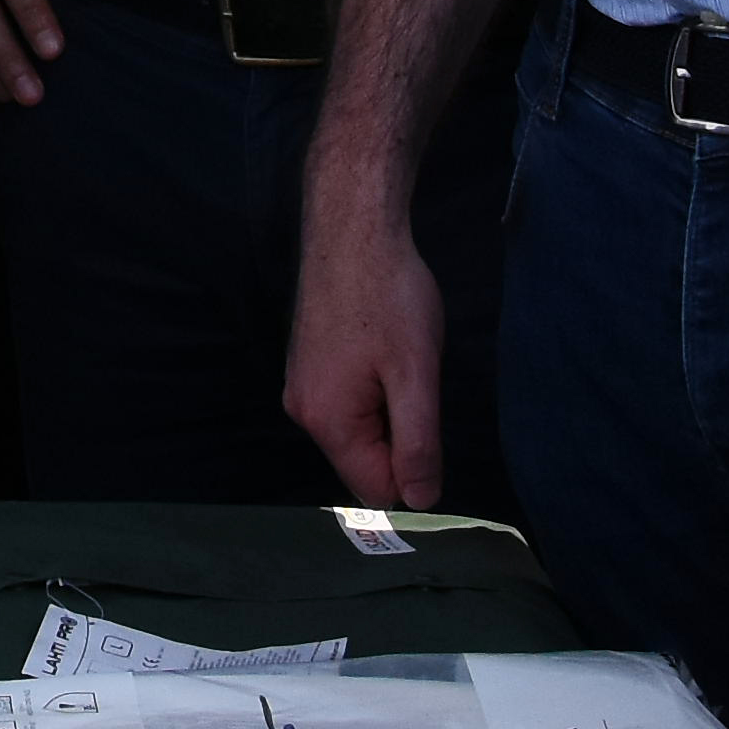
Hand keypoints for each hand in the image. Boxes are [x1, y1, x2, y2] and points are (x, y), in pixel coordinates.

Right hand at [287, 198, 449, 507]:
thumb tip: (422, 501)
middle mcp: (303, 412)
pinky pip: (346, 401)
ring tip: (397, 357)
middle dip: (399, 432)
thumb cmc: (388, 296)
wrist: (352, 227)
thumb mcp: (416, 375)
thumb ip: (418, 444)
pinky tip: (382, 348)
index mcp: (326, 422)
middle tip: (412, 379)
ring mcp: (301, 385)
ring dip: (387, 407)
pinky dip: (373, 387)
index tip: (427, 417)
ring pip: (358, 429)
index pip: (376, 487)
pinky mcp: (308, 363)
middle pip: (365, 459)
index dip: (414, 466)